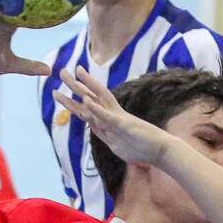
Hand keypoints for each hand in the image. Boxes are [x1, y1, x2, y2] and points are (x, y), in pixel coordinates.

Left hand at [56, 64, 172, 167]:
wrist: (161, 150)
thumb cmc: (143, 148)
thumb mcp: (118, 144)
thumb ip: (106, 134)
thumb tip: (95, 129)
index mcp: (111, 119)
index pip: (92, 104)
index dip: (79, 94)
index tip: (68, 84)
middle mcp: (113, 115)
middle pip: (91, 97)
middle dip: (75, 85)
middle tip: (61, 72)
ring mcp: (118, 119)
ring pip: (97, 102)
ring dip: (82, 90)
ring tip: (69, 78)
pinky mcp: (123, 126)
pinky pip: (107, 116)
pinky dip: (96, 109)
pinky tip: (86, 100)